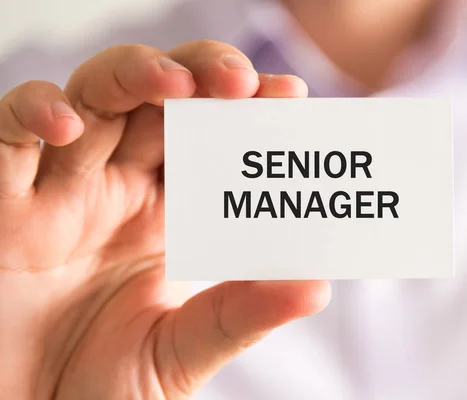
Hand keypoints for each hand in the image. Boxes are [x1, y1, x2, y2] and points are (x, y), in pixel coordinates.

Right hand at [0, 41, 329, 398]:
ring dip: (136, 75)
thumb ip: (241, 316)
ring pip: (95, 98)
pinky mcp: (2, 205)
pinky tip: (70, 126)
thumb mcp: (181, 352)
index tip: (290, 96)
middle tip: (243, 81)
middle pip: (160, 102)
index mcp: (164, 217)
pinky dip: (36, 114)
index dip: (245, 114)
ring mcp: (58, 190)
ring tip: (179, 83)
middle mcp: (115, 190)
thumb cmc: (102, 389)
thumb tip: (316, 286)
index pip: (210, 143)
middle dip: (202, 76)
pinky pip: (10, 137)